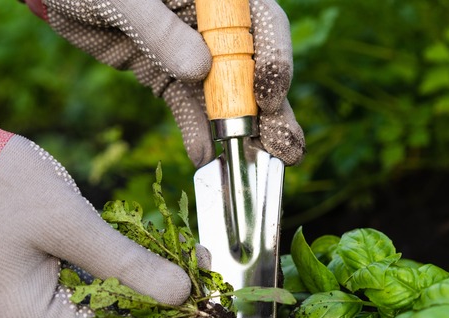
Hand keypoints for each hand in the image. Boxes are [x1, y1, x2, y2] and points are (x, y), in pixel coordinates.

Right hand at [0, 62, 208, 317]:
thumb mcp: (69, 222)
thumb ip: (125, 263)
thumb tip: (181, 293)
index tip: (213, 317)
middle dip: (162, 306)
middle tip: (210, 282)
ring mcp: (29, 302)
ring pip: (103, 306)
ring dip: (146, 286)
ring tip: (194, 265)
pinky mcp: (34, 278)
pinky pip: (88, 285)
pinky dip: (122, 273)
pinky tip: (156, 255)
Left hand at [21, 0, 304, 166]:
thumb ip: (162, 29)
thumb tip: (201, 69)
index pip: (262, 21)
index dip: (274, 58)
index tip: (268, 95)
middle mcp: (211, 22)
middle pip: (252, 65)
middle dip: (271, 109)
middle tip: (286, 149)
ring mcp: (190, 51)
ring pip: (225, 93)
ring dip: (242, 131)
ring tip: (258, 165)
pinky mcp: (166, 74)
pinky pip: (187, 107)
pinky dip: (196, 133)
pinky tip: (204, 158)